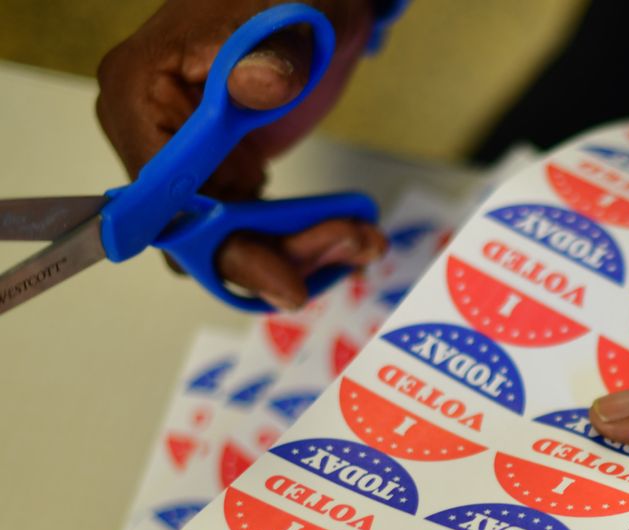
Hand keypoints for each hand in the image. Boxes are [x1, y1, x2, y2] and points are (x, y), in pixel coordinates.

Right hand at [96, 0, 384, 309]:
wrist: (317, 2)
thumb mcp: (288, 18)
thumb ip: (271, 56)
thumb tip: (255, 84)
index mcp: (140, 94)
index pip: (162, 197)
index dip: (218, 242)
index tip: (280, 277)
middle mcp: (151, 135)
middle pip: (196, 232)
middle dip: (275, 252)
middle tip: (350, 244)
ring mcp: (191, 159)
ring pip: (228, 240)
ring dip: (299, 251)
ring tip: (363, 238)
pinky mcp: (226, 174)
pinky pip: (252, 229)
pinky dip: (301, 237)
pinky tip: (351, 234)